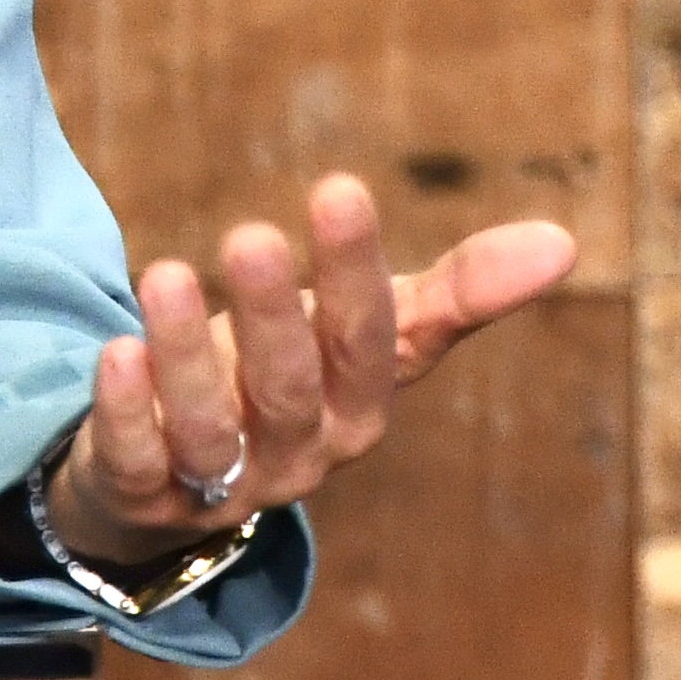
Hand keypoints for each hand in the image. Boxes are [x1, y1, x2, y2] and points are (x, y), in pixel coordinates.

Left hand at [38, 175, 577, 566]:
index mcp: (356, 407)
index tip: (338, 187)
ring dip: (186, 355)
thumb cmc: (292, 377)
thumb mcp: (367, 333)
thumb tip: (565, 241)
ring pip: (208, 430)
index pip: (368, 341)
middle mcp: (297, 451)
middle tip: (251, 235)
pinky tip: (114, 351)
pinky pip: (137, 463)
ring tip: (163, 275)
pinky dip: (125, 412)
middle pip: (289, 389)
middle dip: (274, 317)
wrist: (182, 473)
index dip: (355, 271)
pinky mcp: (142, 492)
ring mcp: (220, 482)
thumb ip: (457, 291)